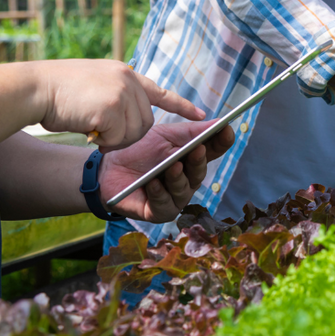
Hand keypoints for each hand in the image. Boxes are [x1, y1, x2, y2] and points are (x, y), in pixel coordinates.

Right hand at [34, 60, 205, 149]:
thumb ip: (116, 96)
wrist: (33, 88)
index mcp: (124, 74)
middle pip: (146, 122)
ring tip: (92, 126)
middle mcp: (127, 80)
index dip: (181, 106)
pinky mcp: (112, 109)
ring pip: (135, 133)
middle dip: (127, 134)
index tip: (203, 115)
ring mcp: (121, 93)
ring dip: (114, 139)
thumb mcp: (93, 84)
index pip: (159, 91)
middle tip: (102, 131)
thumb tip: (127, 119)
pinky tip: (88, 129)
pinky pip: (118, 139)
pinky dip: (103, 141)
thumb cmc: (56, 91)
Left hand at [98, 121, 235, 221]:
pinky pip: (163, 205)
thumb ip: (191, 132)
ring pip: (183, 190)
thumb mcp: (165, 136)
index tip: (227, 129)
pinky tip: (153, 183)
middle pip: (199, 172)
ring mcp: (174, 198)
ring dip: (178, 178)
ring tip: (173, 166)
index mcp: (191, 160)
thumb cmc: (138, 151)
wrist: (107, 168)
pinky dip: (159, 193)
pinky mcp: (158, 212)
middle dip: (199, 161)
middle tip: (198, 149)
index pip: (213, 151)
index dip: (221, 142)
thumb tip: (219, 123)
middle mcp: (187, 180)